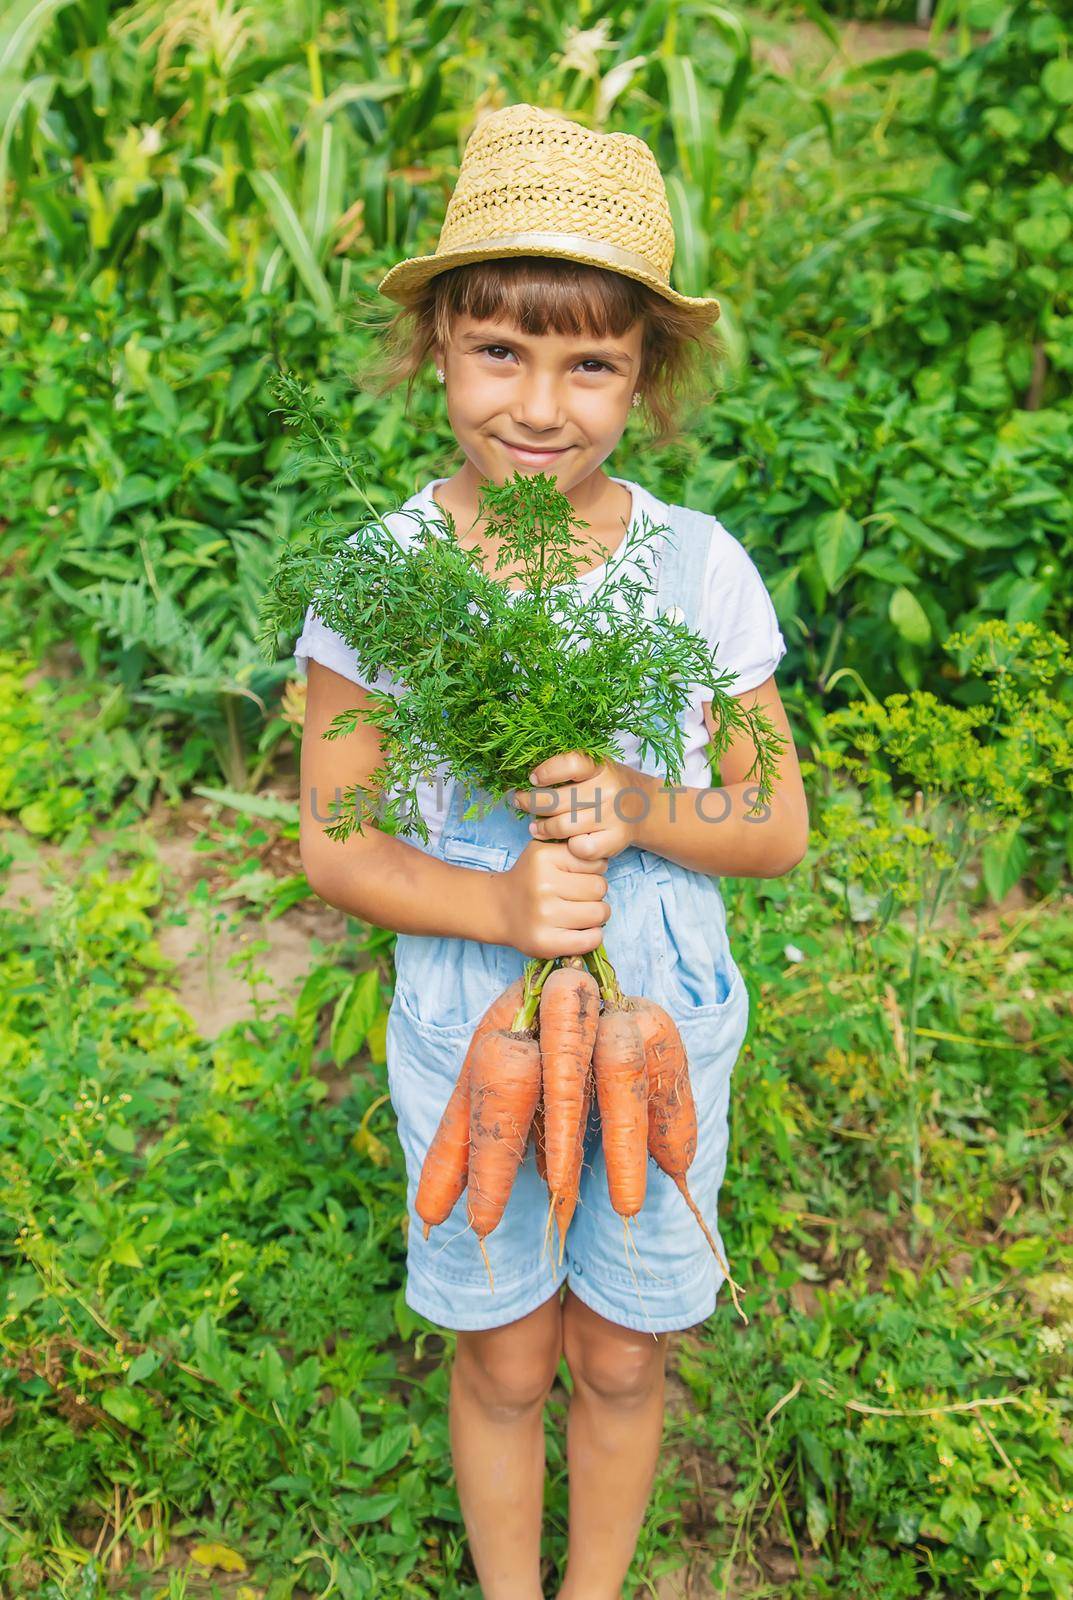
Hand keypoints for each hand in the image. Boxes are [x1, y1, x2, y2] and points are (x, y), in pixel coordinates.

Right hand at [492, 839, 609, 959]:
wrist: (499, 908)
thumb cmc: (530, 879)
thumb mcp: (544, 852)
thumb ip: (573, 848)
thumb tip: (605, 859)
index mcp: (543, 858)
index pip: (596, 863)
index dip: (593, 870)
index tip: (580, 876)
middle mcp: (542, 886)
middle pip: (599, 888)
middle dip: (595, 892)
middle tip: (581, 896)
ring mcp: (543, 916)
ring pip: (599, 913)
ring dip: (596, 914)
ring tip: (581, 912)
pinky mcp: (545, 942)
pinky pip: (591, 939)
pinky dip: (593, 935)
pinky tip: (581, 929)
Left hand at [511, 752, 650, 861]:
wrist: (643, 808)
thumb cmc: (604, 787)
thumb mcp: (592, 769)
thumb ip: (565, 769)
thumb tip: (526, 779)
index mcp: (600, 767)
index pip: (571, 764)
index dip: (547, 771)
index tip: (532, 779)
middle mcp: (608, 789)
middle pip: (558, 800)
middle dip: (531, 802)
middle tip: (520, 802)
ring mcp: (613, 816)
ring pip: (564, 826)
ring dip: (542, 828)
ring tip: (534, 827)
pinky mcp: (616, 839)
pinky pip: (580, 848)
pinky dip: (568, 846)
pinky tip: (563, 841)